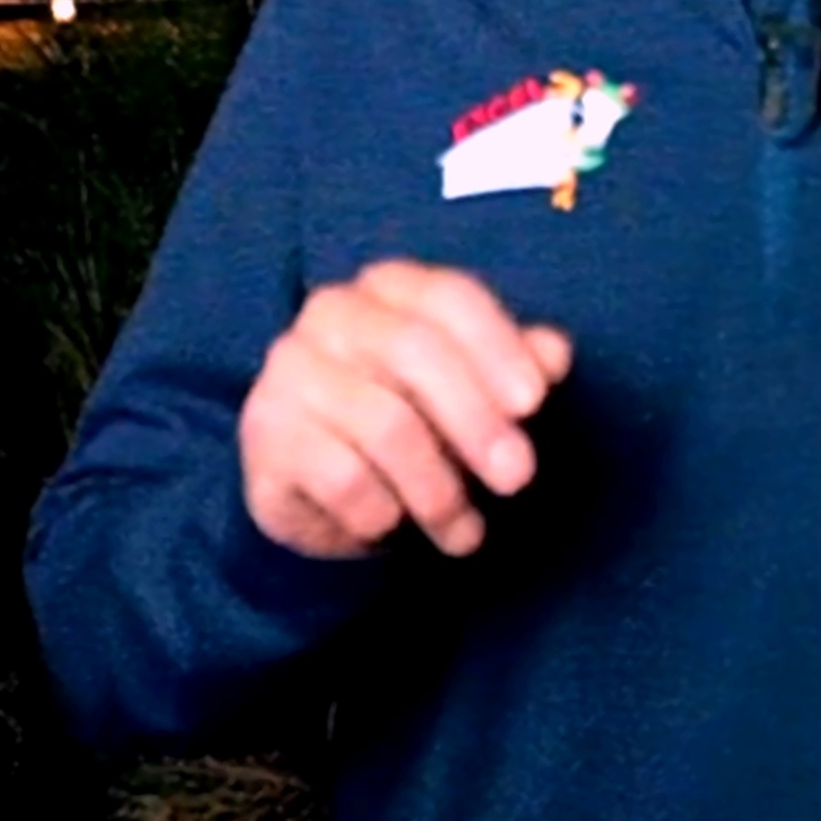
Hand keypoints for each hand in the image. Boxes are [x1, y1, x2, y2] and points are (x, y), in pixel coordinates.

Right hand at [240, 260, 574, 560]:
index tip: (535, 404)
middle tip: (517, 479)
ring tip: (464, 533)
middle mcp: (332, 312)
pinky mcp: (267, 434)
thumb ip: (514, 367)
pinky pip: (342, 476)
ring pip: (383, 422)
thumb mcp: (470, 393)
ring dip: (438, 489)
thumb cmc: (410, 422)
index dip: (496, 346)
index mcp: (389, 286)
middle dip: (476, 420)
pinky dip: (381, 513)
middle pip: (414, 351)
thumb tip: (554, 353)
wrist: (316, 490)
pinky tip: (392, 528)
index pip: (448, 296)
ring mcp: (289, 370)